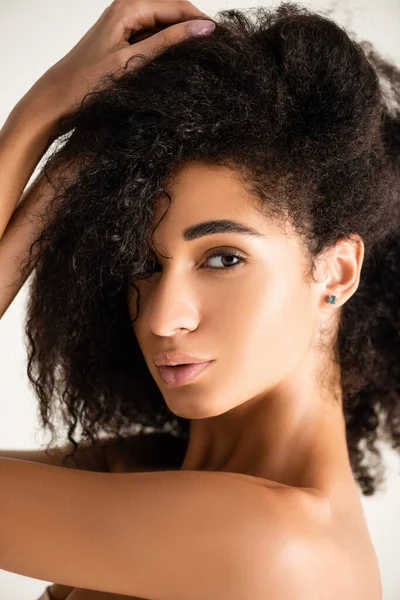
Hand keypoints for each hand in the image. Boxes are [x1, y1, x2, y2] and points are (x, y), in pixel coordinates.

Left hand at [16, 0, 213, 127]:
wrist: (58, 100)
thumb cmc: (87, 82)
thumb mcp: (133, 62)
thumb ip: (169, 43)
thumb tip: (204, 29)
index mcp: (128, 8)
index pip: (177, 6)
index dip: (201, 21)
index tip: (223, 40)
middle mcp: (127, 10)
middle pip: (172, 13)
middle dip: (192, 30)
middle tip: (215, 52)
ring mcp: (124, 26)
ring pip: (164, 27)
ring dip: (180, 41)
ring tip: (201, 60)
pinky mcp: (122, 42)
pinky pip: (152, 39)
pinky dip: (166, 50)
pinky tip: (178, 65)